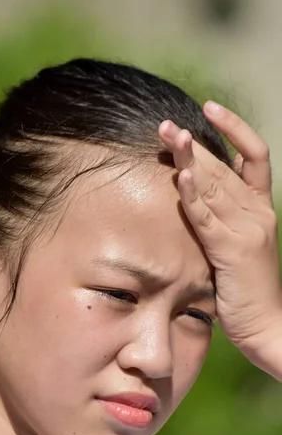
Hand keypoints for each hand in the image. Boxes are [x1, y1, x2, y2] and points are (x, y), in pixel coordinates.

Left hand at [158, 101, 281, 379]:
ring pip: (215, 185)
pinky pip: (208, 218)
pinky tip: (179, 177)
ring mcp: (247, 229)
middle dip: (195, 142)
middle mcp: (257, 212)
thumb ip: (223, 218)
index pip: (253, 155)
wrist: (269, 326)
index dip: (235, 128)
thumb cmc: (247, 288)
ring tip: (169, 136)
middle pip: (225, 165)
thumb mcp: (239, 245)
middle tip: (166, 125)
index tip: (210, 108)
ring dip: (190, 159)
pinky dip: (192, 196)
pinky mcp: (233, 251)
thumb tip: (197, 194)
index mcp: (261, 208)